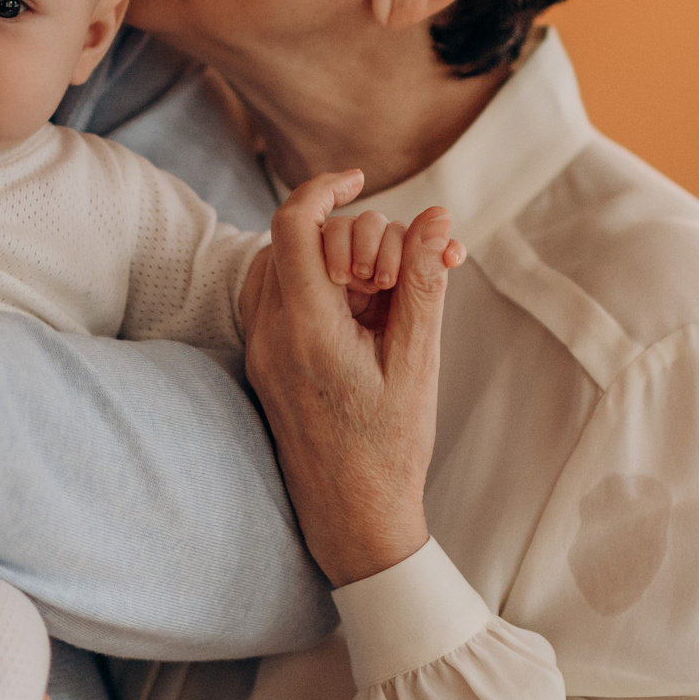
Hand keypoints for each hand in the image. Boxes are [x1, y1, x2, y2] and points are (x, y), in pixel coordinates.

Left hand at [243, 172, 464, 587]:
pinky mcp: (267, 364)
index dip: (326, 187)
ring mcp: (263, 350)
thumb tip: (435, 219)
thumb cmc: (390, 449)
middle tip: (398, 277)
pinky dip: (318, 286)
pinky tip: (361, 310)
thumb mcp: (419, 362)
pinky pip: (281, 298)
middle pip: (295, 240)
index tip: (362, 176)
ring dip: (334, 260)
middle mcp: (271, 334)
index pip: (295, 224)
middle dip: (353, 237)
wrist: (353, 523)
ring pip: (284, 266)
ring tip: (385, 296)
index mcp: (305, 328)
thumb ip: (422, 284)